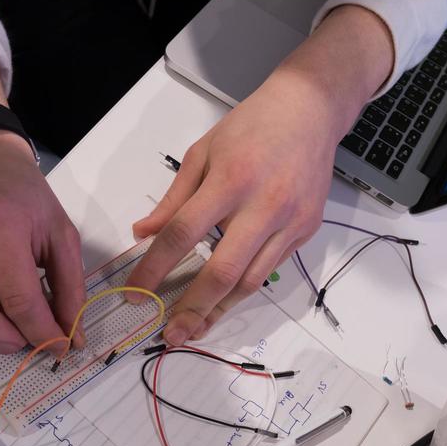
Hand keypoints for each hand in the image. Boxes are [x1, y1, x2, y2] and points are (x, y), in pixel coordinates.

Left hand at [127, 5, 394, 343]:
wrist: (310, 111)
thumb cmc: (251, 127)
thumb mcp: (202, 153)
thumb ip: (173, 199)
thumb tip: (143, 233)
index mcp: (230, 180)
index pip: (183, 234)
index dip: (155, 269)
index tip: (136, 294)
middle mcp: (263, 205)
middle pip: (223, 270)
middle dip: (193, 308)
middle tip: (170, 334)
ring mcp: (290, 221)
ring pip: (251, 280)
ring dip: (220, 309)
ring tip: (195, 327)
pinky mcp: (306, 230)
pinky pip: (270, 269)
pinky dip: (243, 288)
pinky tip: (223, 301)